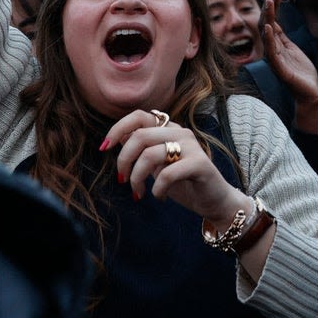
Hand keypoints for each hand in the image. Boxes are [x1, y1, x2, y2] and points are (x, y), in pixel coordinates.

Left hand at [102, 109, 249, 225]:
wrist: (213, 201)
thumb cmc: (183, 182)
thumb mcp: (157, 164)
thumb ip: (142, 149)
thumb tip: (116, 139)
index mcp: (169, 129)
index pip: (138, 116)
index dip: (117, 129)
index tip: (104, 148)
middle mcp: (180, 132)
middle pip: (139, 136)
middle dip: (123, 160)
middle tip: (123, 180)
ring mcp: (192, 146)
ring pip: (149, 155)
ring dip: (137, 178)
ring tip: (138, 193)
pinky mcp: (200, 164)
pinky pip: (167, 174)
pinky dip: (157, 189)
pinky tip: (160, 197)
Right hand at [263, 0, 317, 115]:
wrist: (308, 93)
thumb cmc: (301, 72)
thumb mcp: (292, 49)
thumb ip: (282, 37)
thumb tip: (273, 22)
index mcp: (277, 44)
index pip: (272, 20)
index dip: (273, 5)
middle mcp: (272, 49)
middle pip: (267, 22)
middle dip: (269, 5)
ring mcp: (275, 58)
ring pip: (267, 34)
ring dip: (268, 16)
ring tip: (269, 1)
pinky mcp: (279, 68)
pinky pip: (271, 51)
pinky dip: (268, 38)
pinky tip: (268, 26)